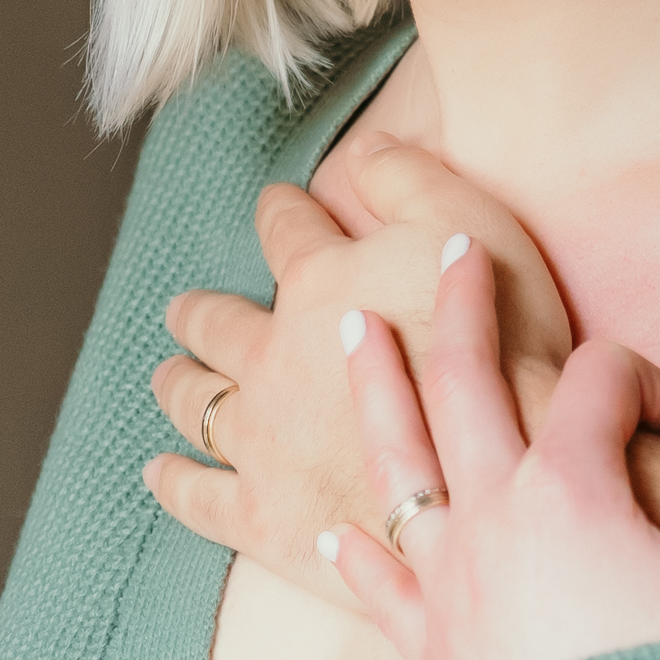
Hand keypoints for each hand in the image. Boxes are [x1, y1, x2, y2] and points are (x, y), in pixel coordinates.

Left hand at [144, 136, 571, 604]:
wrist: (496, 469)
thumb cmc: (500, 345)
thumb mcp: (471, 226)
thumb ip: (409, 179)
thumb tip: (363, 145)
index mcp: (320, 283)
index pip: (286, 231)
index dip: (282, 212)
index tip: (276, 206)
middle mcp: (272, 356)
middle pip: (219, 324)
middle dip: (200, 312)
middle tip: (183, 309)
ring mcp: (261, 439)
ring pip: (198, 403)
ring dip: (177, 385)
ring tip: (165, 377)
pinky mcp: (264, 514)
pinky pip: (199, 496)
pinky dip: (175, 482)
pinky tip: (159, 471)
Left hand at [323, 240, 659, 659]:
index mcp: (569, 488)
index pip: (600, 382)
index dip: (655, 383)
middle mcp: (493, 519)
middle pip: (463, 382)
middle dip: (460, 307)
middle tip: (452, 251)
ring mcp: (451, 584)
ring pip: (397, 462)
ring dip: (374, 387)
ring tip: (350, 329)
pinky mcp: (432, 654)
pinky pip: (379, 586)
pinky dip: (352, 554)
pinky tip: (326, 534)